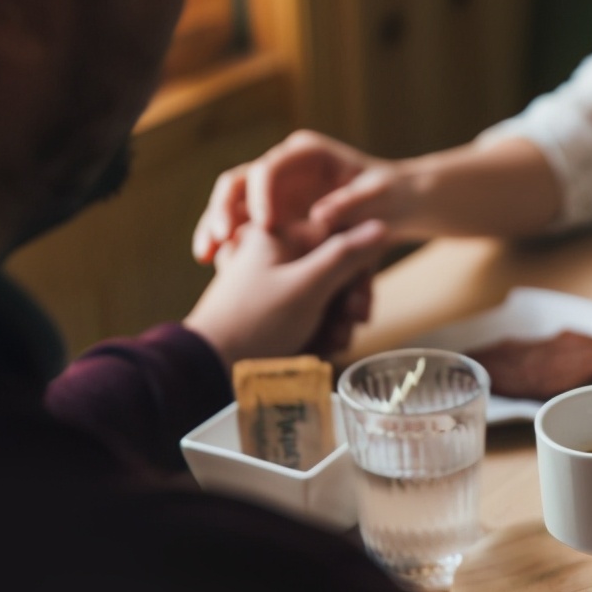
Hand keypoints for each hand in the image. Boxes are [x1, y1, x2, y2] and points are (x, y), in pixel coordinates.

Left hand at [184, 220, 390, 367]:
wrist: (210, 366)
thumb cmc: (255, 322)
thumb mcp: (307, 286)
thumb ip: (346, 255)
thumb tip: (380, 225)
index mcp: (279, 234)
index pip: (339, 238)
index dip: (357, 271)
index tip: (358, 302)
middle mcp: (277, 254)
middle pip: (335, 270)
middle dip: (347, 303)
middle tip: (349, 327)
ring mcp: (275, 282)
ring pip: (326, 295)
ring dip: (336, 322)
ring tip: (330, 344)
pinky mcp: (274, 308)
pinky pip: (311, 313)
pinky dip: (320, 330)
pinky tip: (318, 349)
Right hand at [192, 130, 400, 263]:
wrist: (398, 207)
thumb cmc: (392, 198)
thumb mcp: (380, 200)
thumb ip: (352, 204)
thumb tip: (320, 215)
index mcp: (307, 154)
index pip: (270, 167)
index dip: (261, 195)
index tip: (264, 225)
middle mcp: (285, 167)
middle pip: (239, 182)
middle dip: (223, 209)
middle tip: (218, 239)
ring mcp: (275, 189)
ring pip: (232, 204)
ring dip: (215, 227)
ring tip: (205, 256)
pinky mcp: (272, 213)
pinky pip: (240, 225)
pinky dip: (227, 242)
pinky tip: (215, 264)